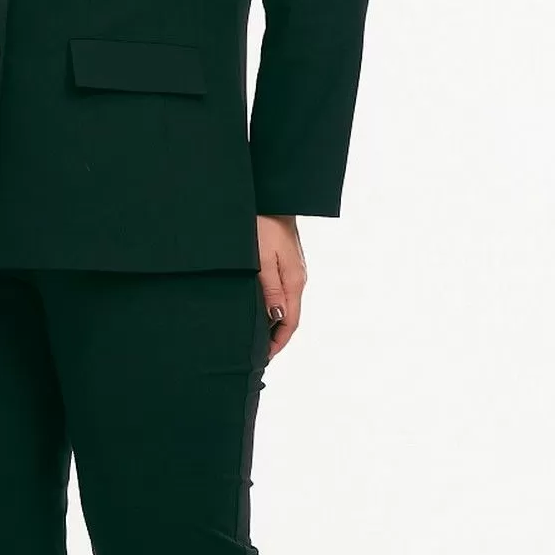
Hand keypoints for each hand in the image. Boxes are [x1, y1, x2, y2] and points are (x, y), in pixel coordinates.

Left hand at [256, 213, 306, 359]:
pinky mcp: (288, 263)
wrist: (273, 197)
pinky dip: (273, 307)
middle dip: (276, 338)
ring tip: (256, 336)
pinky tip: (260, 310)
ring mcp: (294, 271)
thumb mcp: (261, 259)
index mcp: (293, 282)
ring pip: (286, 306)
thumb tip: (276, 318)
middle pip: (290, 318)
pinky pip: (283, 293)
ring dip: (274, 323)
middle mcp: (298, 280)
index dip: (277, 344)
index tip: (263, 358)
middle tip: (257, 353)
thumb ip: (269, 289)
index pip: (290, 323)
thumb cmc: (262, 225)